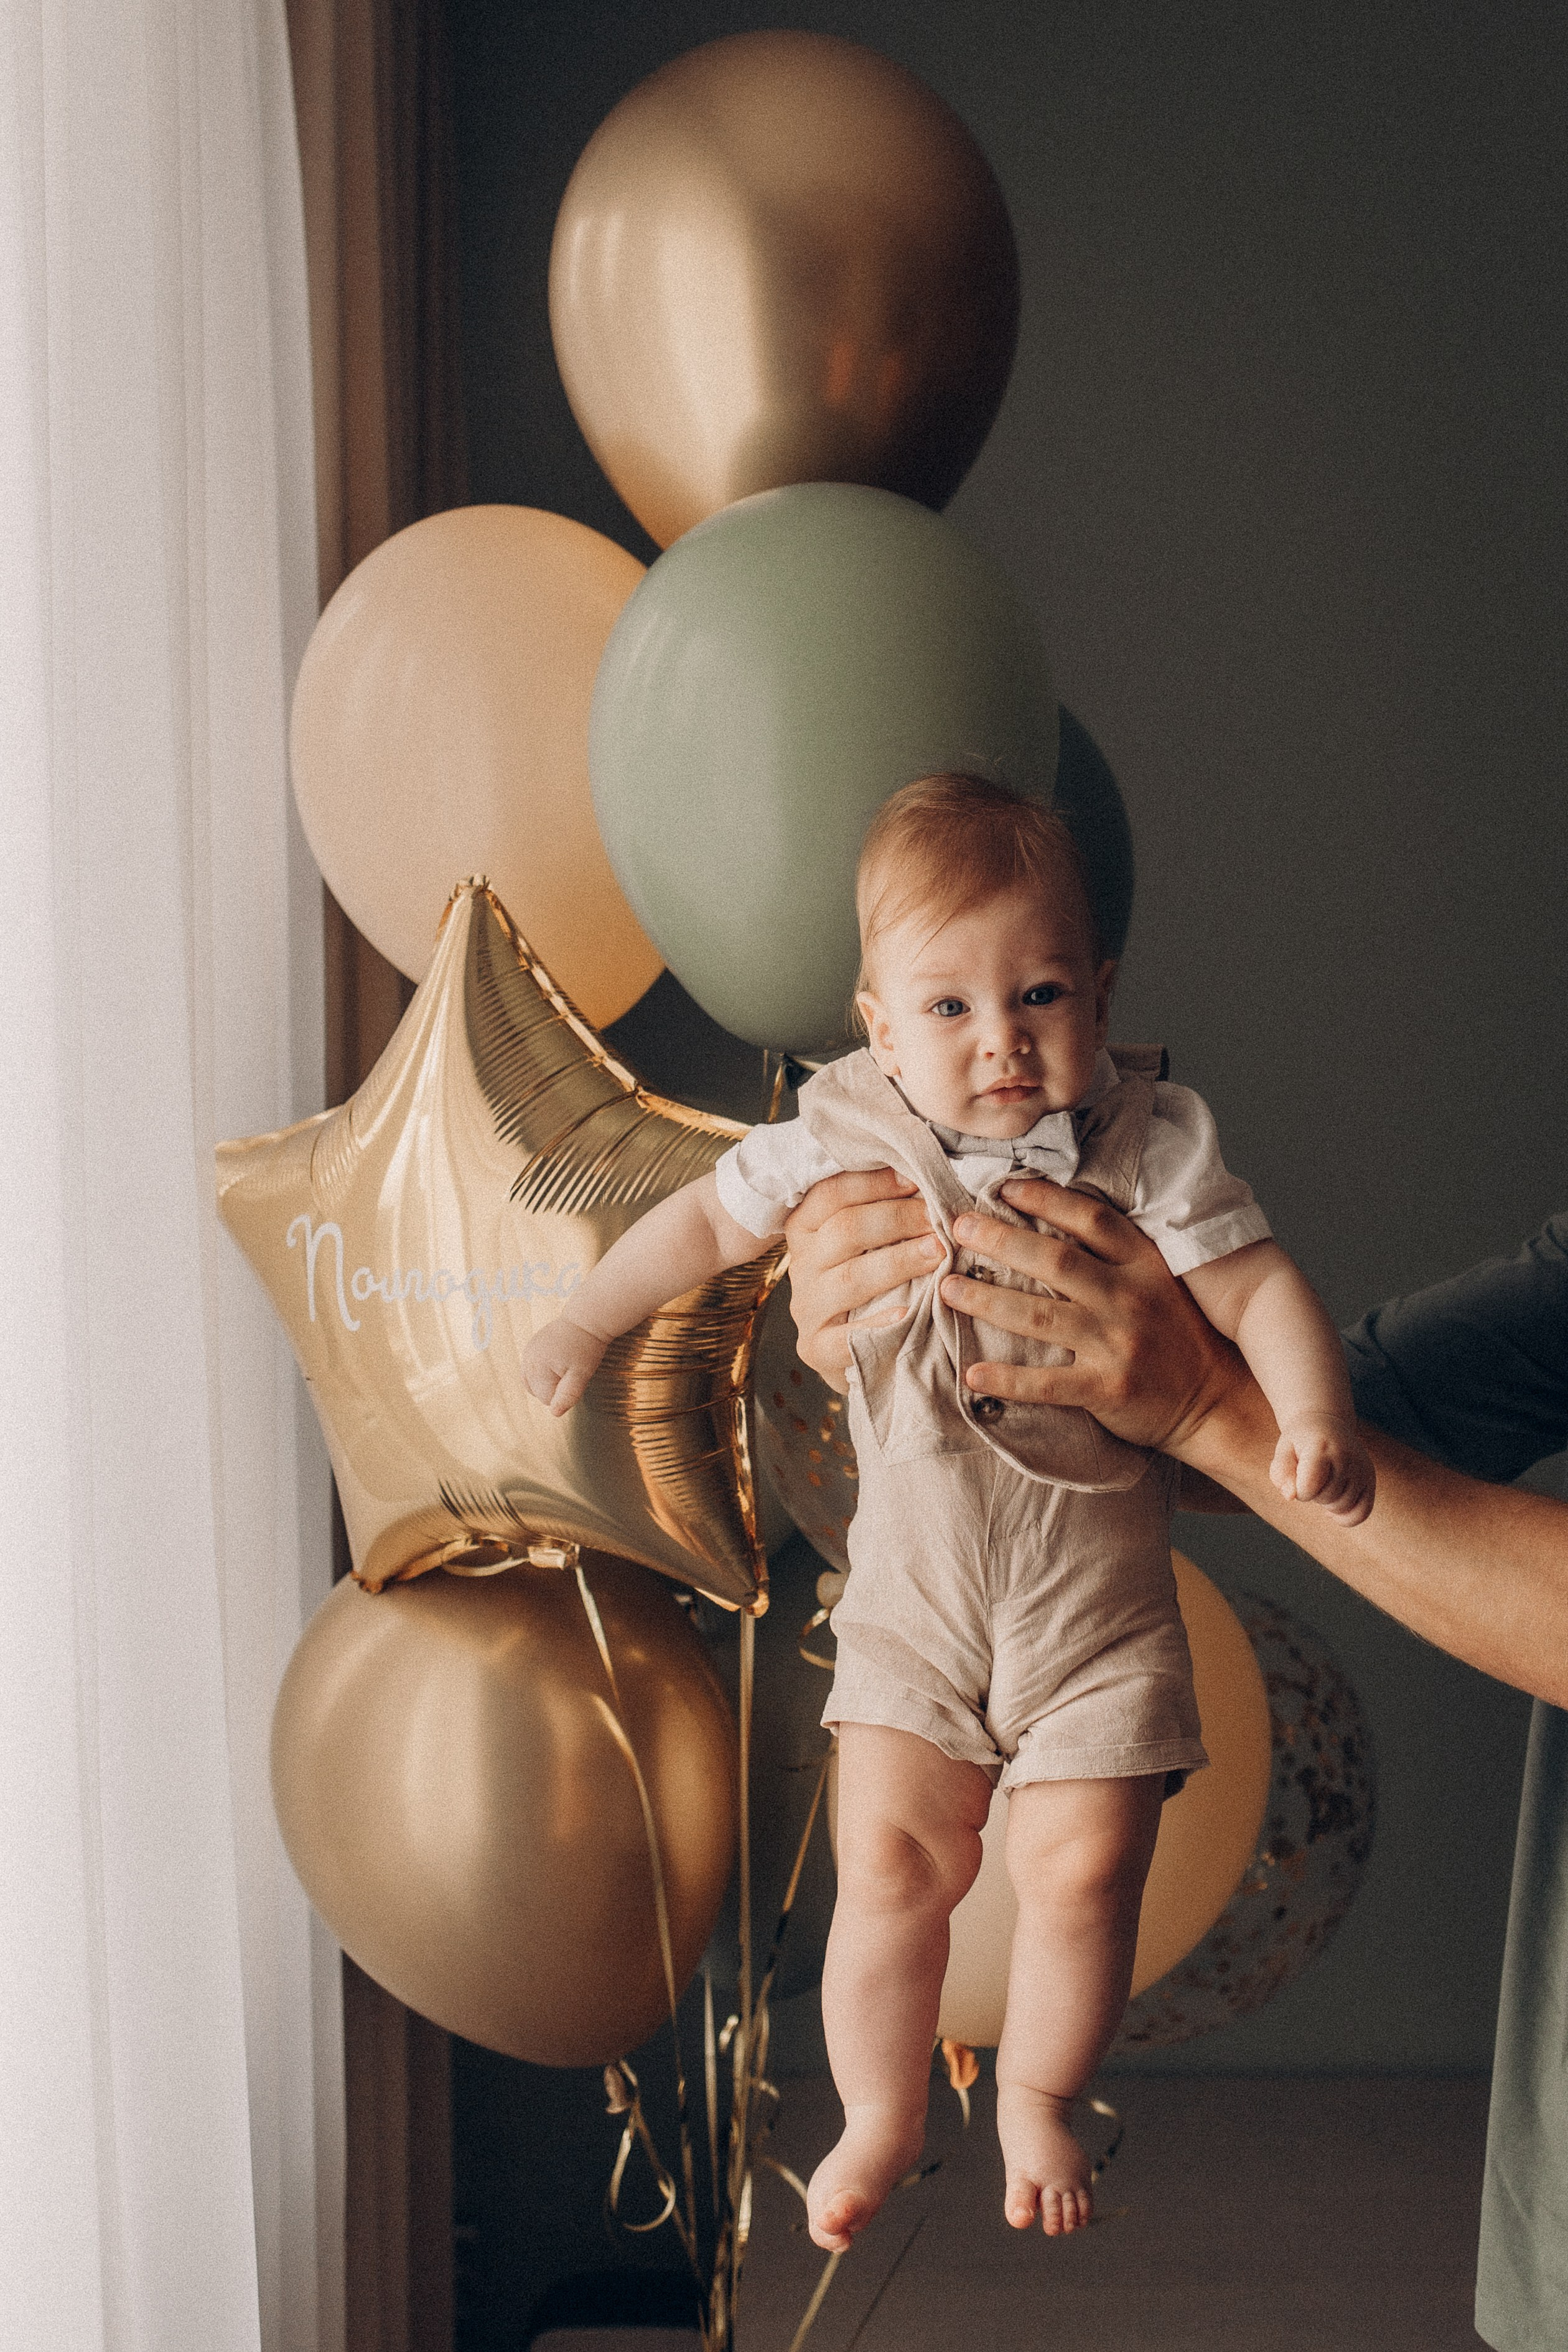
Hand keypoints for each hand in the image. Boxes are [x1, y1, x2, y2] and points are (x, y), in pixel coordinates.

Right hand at [522, 1316, 606, 1415]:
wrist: (585, 1320)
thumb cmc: (586, 1348)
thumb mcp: (581, 1375)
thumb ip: (567, 1395)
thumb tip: (554, 1414)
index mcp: (538, 1369)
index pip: (547, 1400)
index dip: (563, 1393)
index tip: (574, 1377)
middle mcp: (527, 1361)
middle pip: (538, 1392)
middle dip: (555, 1386)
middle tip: (571, 1369)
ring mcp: (527, 1354)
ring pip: (534, 1383)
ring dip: (548, 1380)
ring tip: (564, 1365)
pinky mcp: (530, 1348)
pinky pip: (532, 1371)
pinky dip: (543, 1372)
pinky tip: (556, 1363)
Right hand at [783, 1168, 942, 1390]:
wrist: (863, 1354)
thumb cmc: (876, 1284)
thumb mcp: (871, 1243)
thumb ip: (885, 1212)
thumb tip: (928, 1177)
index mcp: (806, 1228)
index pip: (831, 1194)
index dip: (875, 1183)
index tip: (916, 1179)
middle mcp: (801, 1265)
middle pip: (844, 1231)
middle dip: (897, 1219)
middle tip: (938, 1217)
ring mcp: (807, 1308)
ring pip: (850, 1278)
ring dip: (899, 1262)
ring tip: (939, 1252)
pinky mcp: (816, 1349)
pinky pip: (846, 1336)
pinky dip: (879, 1322)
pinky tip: (908, 1312)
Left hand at [938, 1179, 1247, 1452]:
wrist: (1218, 1402)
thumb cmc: (1181, 1336)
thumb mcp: (1162, 1282)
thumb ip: (1117, 1254)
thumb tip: (1054, 1222)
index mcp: (1145, 1265)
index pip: (1091, 1219)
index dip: (1046, 1199)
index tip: (1004, 1187)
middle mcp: (1131, 1298)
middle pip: (1055, 1260)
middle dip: (1000, 1240)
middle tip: (957, 1227)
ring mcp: (1119, 1345)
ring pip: (1039, 1316)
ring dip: (987, 1300)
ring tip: (947, 1288)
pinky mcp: (1108, 1389)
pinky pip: (1046, 1383)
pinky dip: (1007, 1379)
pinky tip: (971, 1374)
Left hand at [1272, 1415, 1376, 1524]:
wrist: (1326, 1423)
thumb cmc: (1301, 1441)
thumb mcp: (1284, 1451)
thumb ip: (1281, 1474)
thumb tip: (1290, 1496)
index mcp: (1321, 1448)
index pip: (1308, 1489)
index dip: (1297, 1490)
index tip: (1296, 1477)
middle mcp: (1346, 1457)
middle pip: (1326, 1498)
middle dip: (1313, 1494)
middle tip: (1311, 1476)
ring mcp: (1361, 1468)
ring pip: (1342, 1507)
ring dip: (1327, 1503)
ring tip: (1323, 1483)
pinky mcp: (1370, 1478)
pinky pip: (1362, 1512)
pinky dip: (1347, 1517)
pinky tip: (1332, 1509)